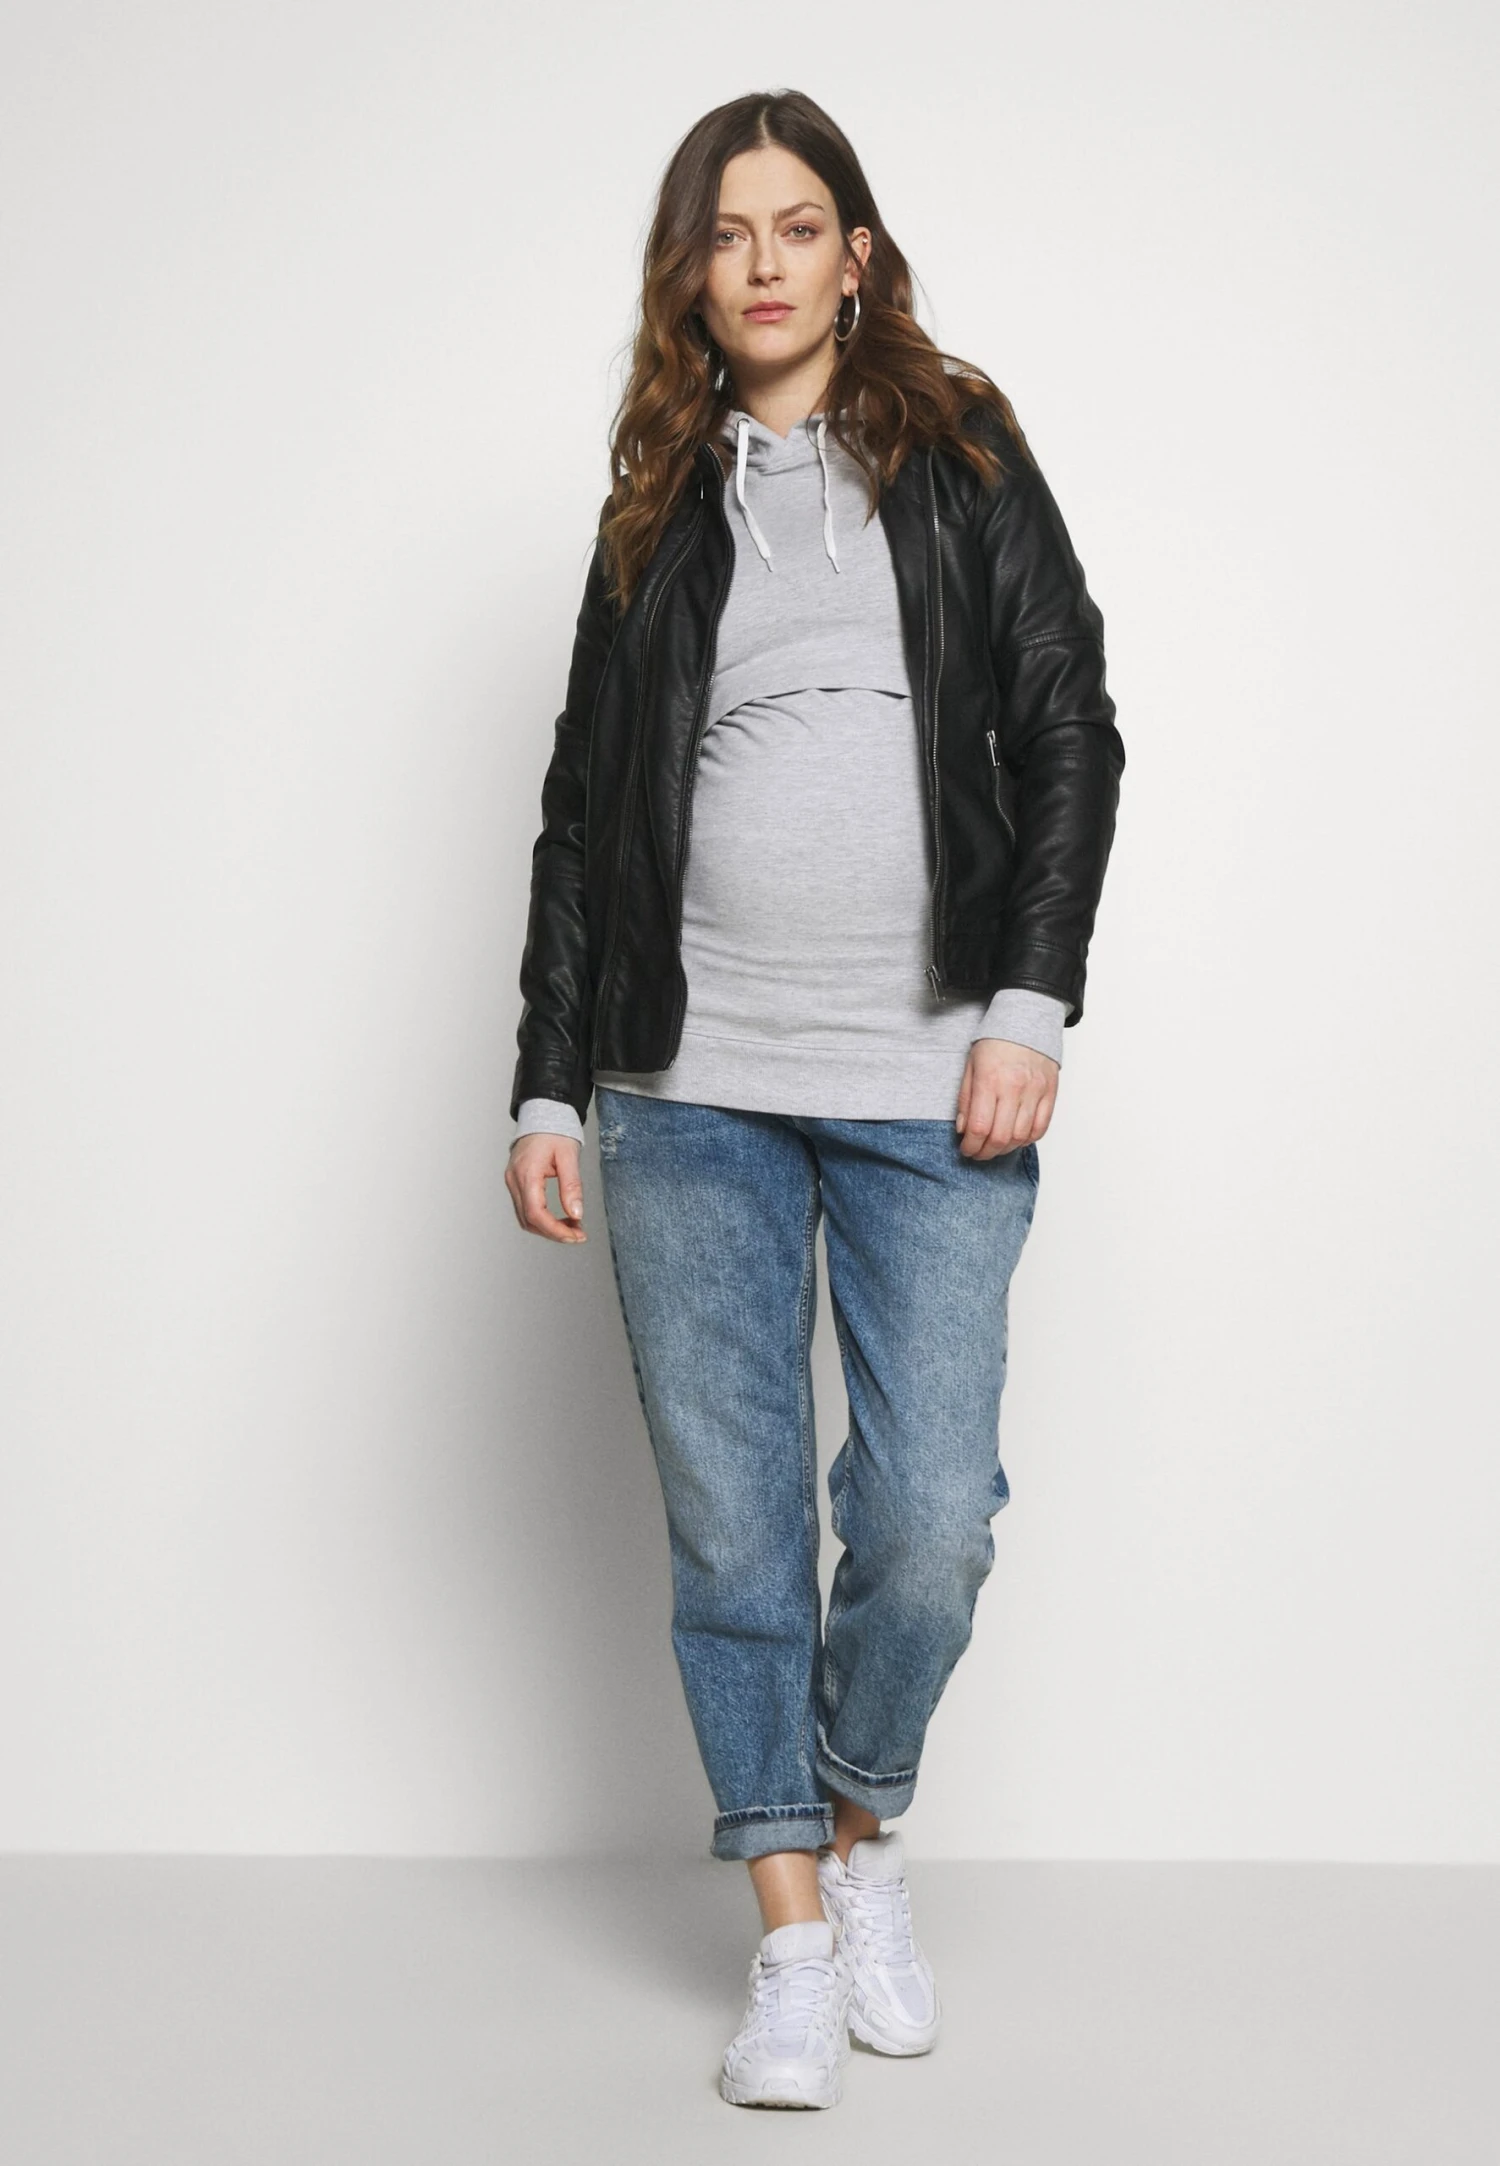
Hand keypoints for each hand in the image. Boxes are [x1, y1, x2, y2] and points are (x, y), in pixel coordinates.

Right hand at [506, 1132, 586, 1242]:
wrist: (542, 1113)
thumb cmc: (555, 1130)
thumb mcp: (569, 1156)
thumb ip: (572, 1186)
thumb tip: (576, 1214)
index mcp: (526, 1173)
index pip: (536, 1213)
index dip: (555, 1230)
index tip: (575, 1235)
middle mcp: (514, 1180)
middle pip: (529, 1220)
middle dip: (554, 1233)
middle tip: (578, 1234)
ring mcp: (512, 1182)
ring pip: (526, 1218)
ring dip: (549, 1228)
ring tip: (573, 1227)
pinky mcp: (516, 1182)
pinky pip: (526, 1209)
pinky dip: (543, 1219)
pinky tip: (561, 1218)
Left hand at [955, 1037, 1057, 1159]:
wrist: (1027, 1019)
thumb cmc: (996, 1042)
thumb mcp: (970, 1066)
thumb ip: (965, 1099)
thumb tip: (963, 1130)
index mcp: (990, 1080)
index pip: (980, 1127)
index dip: (971, 1146)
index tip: (966, 1149)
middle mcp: (1014, 1088)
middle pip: (1000, 1137)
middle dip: (986, 1152)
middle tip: (978, 1153)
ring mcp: (1035, 1091)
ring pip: (1022, 1136)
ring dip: (1005, 1148)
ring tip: (995, 1147)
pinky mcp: (1050, 1092)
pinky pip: (1042, 1127)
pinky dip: (1027, 1139)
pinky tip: (1016, 1138)